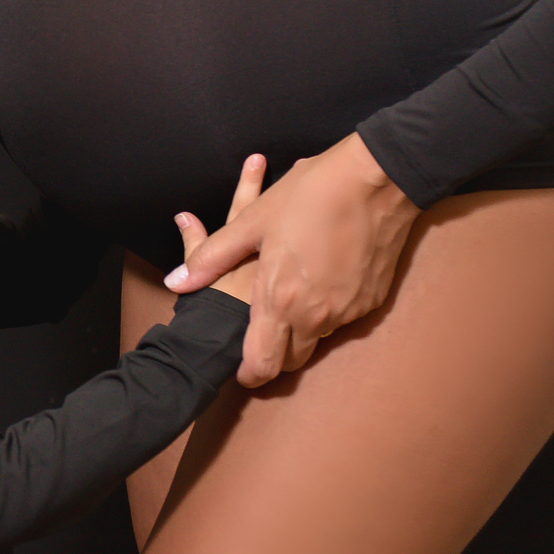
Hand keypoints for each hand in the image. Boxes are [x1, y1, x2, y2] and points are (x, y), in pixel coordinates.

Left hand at [165, 133, 419, 385]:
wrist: (378, 179)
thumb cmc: (310, 195)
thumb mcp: (253, 221)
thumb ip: (211, 257)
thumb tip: (175, 282)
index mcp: (281, 300)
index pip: (262, 364)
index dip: (249, 374)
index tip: (241, 371)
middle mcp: (317, 316)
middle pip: (291, 359)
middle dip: (275, 354)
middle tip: (265, 333)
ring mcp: (348, 310)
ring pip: (319, 337)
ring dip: (303, 328)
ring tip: (296, 293)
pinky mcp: (373, 300)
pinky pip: (343, 317)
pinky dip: (330, 308)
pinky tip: (325, 277)